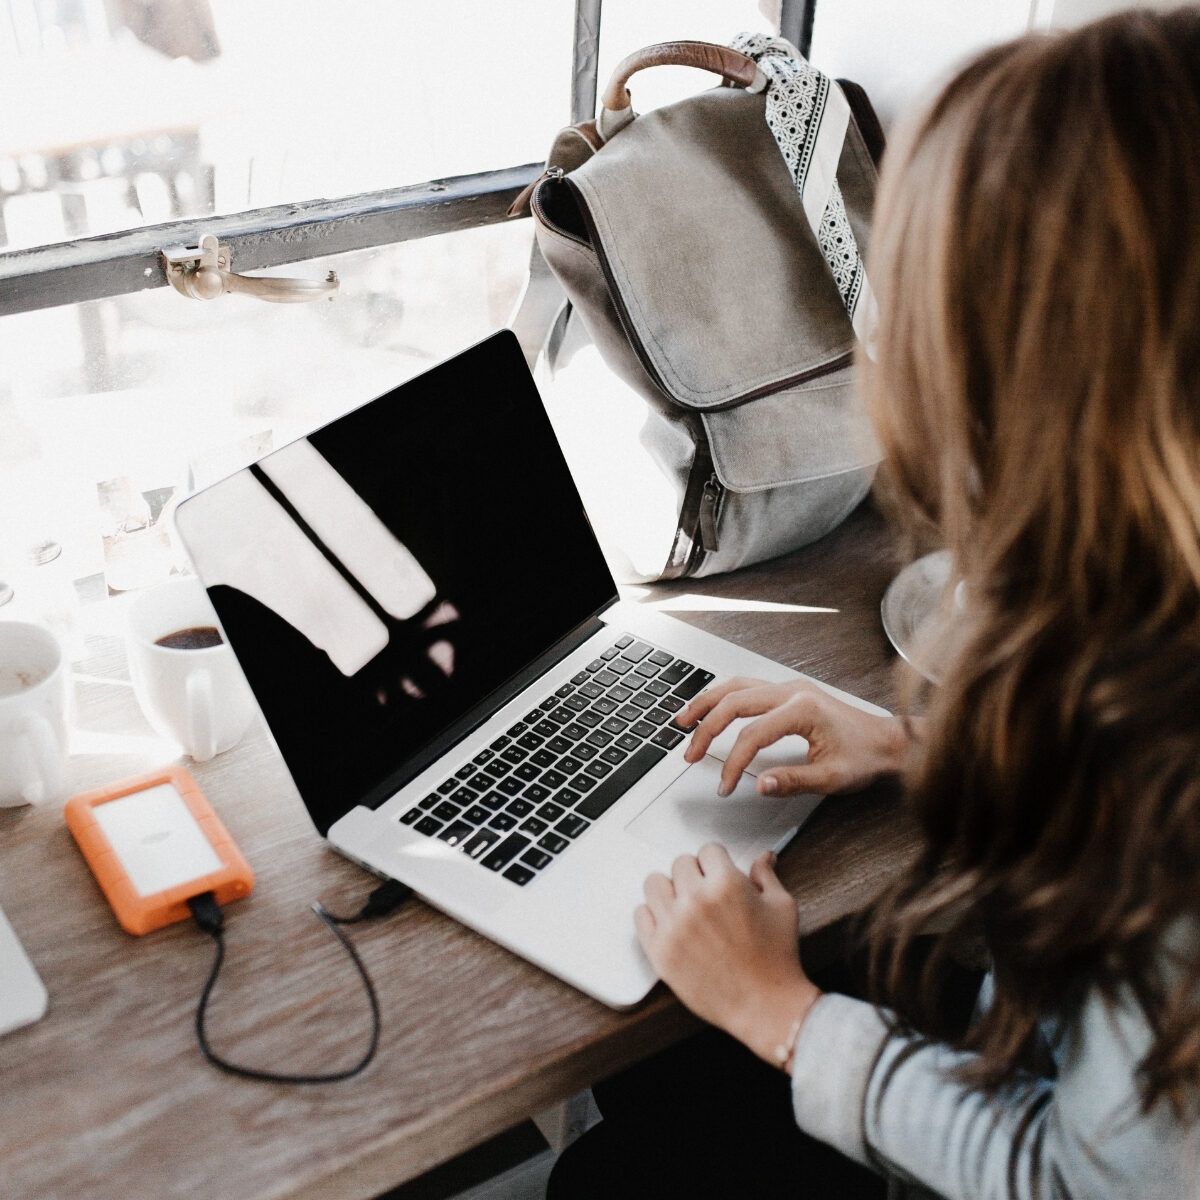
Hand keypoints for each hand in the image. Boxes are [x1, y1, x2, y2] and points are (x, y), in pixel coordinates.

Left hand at [635, 844, 819, 1068]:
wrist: (765, 1006)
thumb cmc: (777, 959)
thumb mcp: (781, 907)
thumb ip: (766, 876)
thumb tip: (763, 857)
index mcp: (726, 884)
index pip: (708, 850)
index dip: (717, 862)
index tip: (719, 873)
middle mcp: (696, 900)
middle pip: (680, 864)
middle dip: (695, 874)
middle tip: (706, 893)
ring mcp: (673, 925)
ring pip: (654, 883)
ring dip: (670, 890)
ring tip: (684, 905)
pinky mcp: (659, 950)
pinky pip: (641, 915)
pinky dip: (654, 915)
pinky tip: (671, 923)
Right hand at [677, 676, 911, 799]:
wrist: (888, 741)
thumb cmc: (866, 757)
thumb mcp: (832, 778)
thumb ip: (793, 781)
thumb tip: (759, 784)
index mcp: (802, 709)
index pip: (752, 735)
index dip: (733, 763)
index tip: (725, 786)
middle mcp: (792, 691)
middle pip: (734, 702)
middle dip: (706, 729)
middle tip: (690, 754)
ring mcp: (790, 687)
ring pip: (736, 686)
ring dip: (707, 703)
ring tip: (683, 721)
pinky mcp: (789, 691)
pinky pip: (747, 687)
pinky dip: (723, 697)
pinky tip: (710, 708)